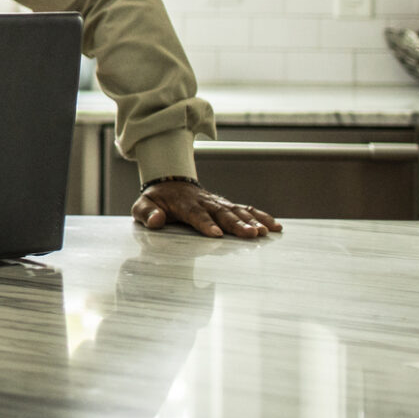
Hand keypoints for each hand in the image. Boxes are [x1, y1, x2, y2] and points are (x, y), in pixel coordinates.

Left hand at [132, 180, 280, 238]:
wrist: (169, 182)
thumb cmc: (156, 199)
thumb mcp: (142, 205)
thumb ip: (146, 213)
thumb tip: (156, 221)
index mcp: (184, 204)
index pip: (195, 214)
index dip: (205, 224)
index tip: (215, 234)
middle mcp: (205, 202)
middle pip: (222, 213)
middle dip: (237, 224)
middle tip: (251, 234)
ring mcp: (217, 203)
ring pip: (237, 211)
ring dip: (252, 221)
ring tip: (266, 232)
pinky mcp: (226, 206)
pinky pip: (246, 209)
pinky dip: (261, 216)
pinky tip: (275, 226)